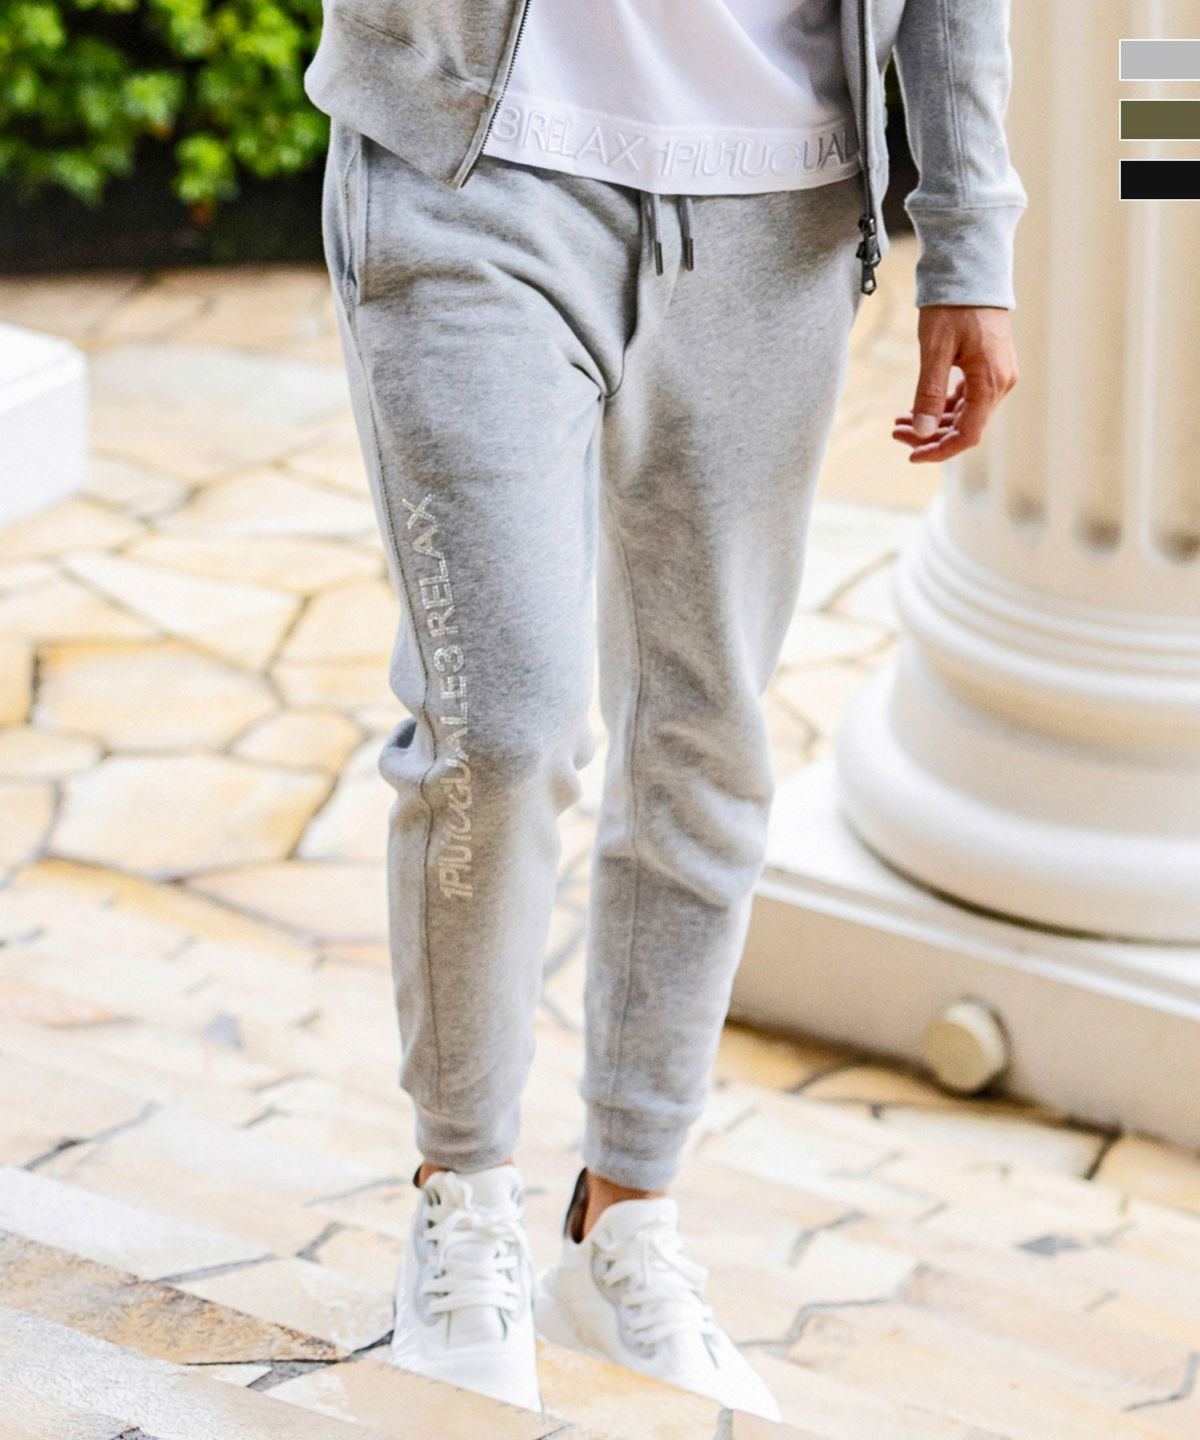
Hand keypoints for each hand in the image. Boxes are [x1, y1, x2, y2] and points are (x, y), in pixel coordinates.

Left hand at [893, 306, 1018, 463]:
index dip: (939, 451)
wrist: (972, 270)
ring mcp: (997, 376)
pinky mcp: (989, 368)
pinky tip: (916, 408)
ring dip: (932, 423)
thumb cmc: (953, 306)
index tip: (911, 455)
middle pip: (965, 428)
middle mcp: (1000, 384)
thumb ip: (929, 393)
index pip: (967, 435)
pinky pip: (966, 399)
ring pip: (964, 415)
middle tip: (895, 432)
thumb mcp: (935, 350)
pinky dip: (942, 407)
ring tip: (899, 422)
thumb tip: (921, 431)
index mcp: (990, 382)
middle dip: (929, 436)